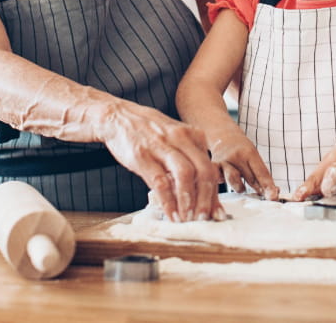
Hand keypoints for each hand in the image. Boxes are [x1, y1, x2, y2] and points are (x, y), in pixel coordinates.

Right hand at [98, 101, 222, 221]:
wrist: (118, 116)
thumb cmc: (148, 132)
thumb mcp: (175, 139)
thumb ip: (188, 160)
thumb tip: (201, 192)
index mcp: (193, 135)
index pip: (211, 168)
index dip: (215, 194)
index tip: (217, 212)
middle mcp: (181, 139)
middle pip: (203, 171)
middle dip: (207, 199)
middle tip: (205, 218)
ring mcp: (162, 146)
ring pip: (185, 175)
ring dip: (189, 201)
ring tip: (188, 219)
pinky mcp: (143, 156)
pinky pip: (160, 182)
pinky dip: (168, 201)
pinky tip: (170, 214)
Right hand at [208, 127, 278, 199]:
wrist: (222, 135)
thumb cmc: (241, 150)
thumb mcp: (253, 156)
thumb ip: (261, 175)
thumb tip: (275, 193)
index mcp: (249, 153)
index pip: (261, 172)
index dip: (268, 186)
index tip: (273, 197)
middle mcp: (236, 156)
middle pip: (250, 178)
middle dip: (258, 190)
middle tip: (265, 198)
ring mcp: (223, 162)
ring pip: (233, 180)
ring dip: (240, 187)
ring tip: (241, 188)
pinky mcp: (212, 166)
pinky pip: (218, 179)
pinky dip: (222, 184)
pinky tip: (223, 184)